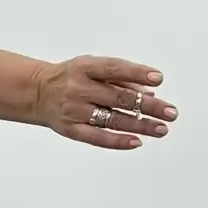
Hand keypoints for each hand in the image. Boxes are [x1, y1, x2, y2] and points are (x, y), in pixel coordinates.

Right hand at [32, 56, 178, 148]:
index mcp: (84, 68)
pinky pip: (97, 137)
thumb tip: (149, 90)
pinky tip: (137, 141)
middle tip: (170, 112)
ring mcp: (74, 111)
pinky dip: (118, 140)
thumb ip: (119, 77)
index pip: (114, 69)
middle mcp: (79, 89)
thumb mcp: (91, 67)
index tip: (159, 78)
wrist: (37, 92)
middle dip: (149, 106)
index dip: (137, 73)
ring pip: (113, 120)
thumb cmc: (69, 77)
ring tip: (161, 128)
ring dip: (140, 125)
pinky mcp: (71, 129)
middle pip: (120, 98)